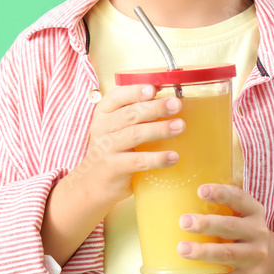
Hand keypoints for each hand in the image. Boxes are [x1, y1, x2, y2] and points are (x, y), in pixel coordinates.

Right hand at [71, 84, 184, 207]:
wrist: (93, 184)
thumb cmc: (113, 151)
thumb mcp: (117, 129)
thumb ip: (136, 114)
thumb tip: (168, 100)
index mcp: (103, 113)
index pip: (117, 96)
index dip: (135, 91)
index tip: (154, 89)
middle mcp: (102, 128)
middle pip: (130, 114)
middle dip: (155, 107)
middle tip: (176, 104)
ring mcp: (106, 148)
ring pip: (135, 134)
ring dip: (160, 129)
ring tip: (180, 126)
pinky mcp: (113, 167)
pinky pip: (138, 161)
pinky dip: (157, 158)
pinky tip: (173, 157)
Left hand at [177, 184, 273, 273]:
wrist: (270, 260)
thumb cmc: (242, 232)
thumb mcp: (240, 215)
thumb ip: (220, 207)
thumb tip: (179, 201)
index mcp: (253, 211)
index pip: (238, 198)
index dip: (220, 193)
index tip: (200, 191)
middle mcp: (257, 231)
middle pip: (230, 226)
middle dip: (206, 224)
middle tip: (183, 222)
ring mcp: (256, 255)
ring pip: (228, 253)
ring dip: (204, 251)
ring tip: (182, 249)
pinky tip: (197, 272)